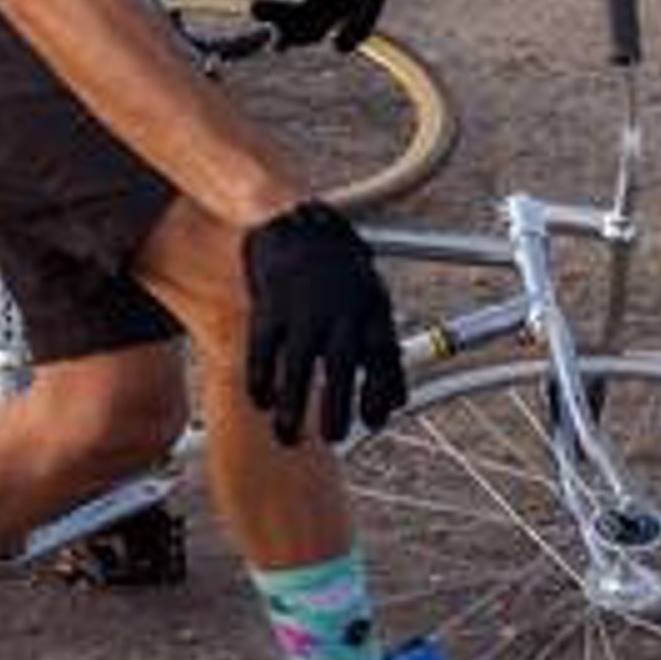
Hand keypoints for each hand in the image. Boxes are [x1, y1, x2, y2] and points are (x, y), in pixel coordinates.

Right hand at [242, 204, 407, 448]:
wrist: (295, 222)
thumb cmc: (340, 272)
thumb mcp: (374, 300)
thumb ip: (384, 351)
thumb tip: (399, 403)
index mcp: (372, 308)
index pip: (385, 355)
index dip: (382, 391)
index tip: (375, 422)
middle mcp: (339, 309)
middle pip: (341, 366)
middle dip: (337, 406)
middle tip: (333, 437)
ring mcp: (303, 308)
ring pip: (298, 365)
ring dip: (294, 405)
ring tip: (289, 437)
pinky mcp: (270, 306)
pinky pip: (263, 350)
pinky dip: (261, 380)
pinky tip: (262, 402)